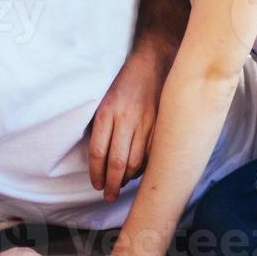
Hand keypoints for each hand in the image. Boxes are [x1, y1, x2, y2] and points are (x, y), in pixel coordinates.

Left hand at [89, 52, 162, 200]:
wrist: (153, 60)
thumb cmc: (124, 81)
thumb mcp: (105, 99)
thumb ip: (102, 126)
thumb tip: (101, 158)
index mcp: (107, 112)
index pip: (98, 152)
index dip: (96, 173)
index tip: (96, 185)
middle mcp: (126, 119)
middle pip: (117, 162)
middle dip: (112, 184)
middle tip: (109, 194)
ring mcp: (146, 122)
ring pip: (136, 161)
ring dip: (128, 178)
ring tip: (122, 184)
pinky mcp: (160, 124)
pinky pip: (151, 153)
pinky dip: (145, 167)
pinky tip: (139, 171)